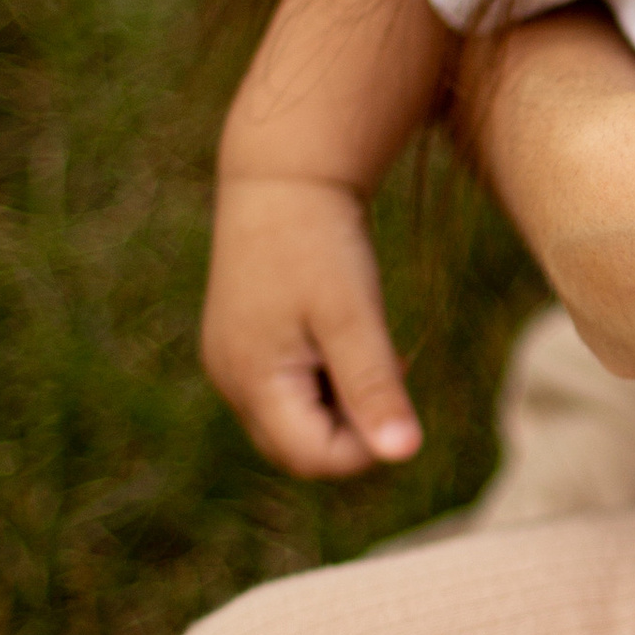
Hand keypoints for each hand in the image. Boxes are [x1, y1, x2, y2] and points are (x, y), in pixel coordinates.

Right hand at [200, 175, 422, 475]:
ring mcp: (231, 365)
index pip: (314, 458)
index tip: (398, 384)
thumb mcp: (354, 316)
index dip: (367, 443)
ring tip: (365, 345)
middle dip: (352, 427)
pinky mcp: (241, 348)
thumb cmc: (320, 241)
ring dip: (341, 405)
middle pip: (300, 450)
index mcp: (251, 379)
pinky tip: (346, 340)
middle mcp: (230, 381)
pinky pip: (286, 394)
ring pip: (295, 424)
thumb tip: (404, 454)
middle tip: (384, 364)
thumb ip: (374, 388)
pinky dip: (324, 383)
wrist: (282, 176)